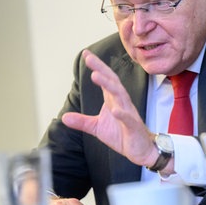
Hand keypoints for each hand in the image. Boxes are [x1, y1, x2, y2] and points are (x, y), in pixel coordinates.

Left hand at [62, 50, 158, 167]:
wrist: (141, 150)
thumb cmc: (122, 135)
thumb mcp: (97, 127)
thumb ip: (82, 121)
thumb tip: (64, 117)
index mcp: (113, 100)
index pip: (105, 80)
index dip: (97, 67)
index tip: (86, 54)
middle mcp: (121, 103)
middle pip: (112, 82)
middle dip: (101, 69)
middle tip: (90, 58)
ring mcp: (128, 114)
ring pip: (120, 96)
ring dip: (108, 85)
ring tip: (96, 76)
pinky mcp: (133, 127)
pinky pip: (128, 119)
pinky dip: (122, 114)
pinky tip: (114, 110)